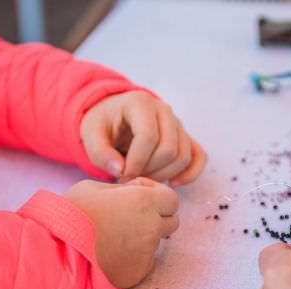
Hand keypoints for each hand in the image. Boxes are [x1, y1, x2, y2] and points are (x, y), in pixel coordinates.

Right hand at [63, 177, 178, 288]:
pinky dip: (135, 257)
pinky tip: (113, 253)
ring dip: (144, 236)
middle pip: (171, 221)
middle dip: (157, 216)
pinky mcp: (139, 272)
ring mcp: (147, 252)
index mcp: (144, 202)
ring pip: (157, 242)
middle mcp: (151, 227)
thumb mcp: (95, 188)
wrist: (55, 252)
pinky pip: (146, 261)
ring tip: (115, 236)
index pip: (172, 199)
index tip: (139, 196)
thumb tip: (137, 192)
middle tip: (132, 216)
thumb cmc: (70, 214)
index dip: (157, 196)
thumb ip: (124, 191)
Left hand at [81, 91, 206, 184]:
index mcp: (140, 103)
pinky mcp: (186, 139)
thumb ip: (99, 152)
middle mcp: (165, 111)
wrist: (115, 118)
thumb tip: (120, 170)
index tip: (122, 176)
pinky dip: (190, 174)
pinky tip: (172, 183)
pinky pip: (199, 157)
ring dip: (164, 175)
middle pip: (169, 149)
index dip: (137, 162)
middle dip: (150, 170)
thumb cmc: (104, 125)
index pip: (148, 137)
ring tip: (144, 179)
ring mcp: (178, 125)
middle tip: (131, 178)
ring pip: (183, 157)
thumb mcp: (91, 134)